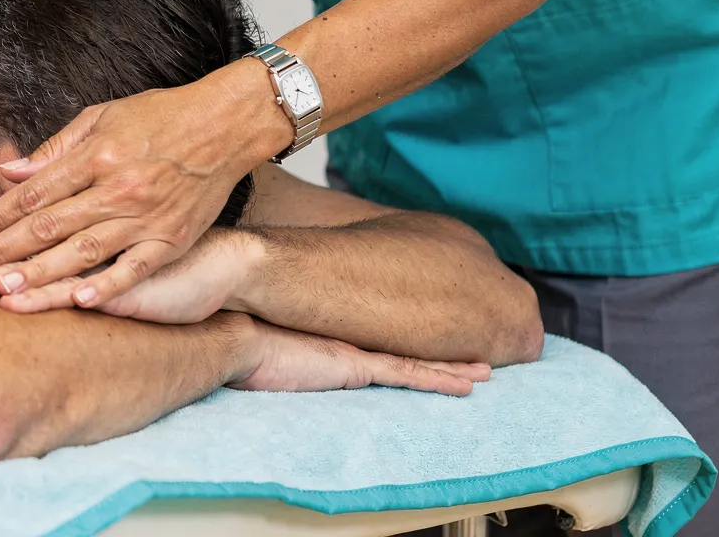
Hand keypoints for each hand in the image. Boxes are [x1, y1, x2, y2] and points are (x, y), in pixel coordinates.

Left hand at [0, 63, 288, 313]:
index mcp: (96, 156)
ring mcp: (146, 217)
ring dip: (39, 274)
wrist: (226, 126)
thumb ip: (55, 150)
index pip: (33, 193)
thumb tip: (10, 172)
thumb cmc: (160, 117)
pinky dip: (106, 286)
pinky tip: (77, 301)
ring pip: (82, 252)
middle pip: (48, 226)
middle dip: (2, 252)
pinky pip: (134, 268)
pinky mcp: (171, 238)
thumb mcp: (102, 117)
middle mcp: (117, 188)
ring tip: (2, 293)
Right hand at [234, 318, 490, 397]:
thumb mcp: (266, 341)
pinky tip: (467, 386)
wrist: (233, 337)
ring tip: (485, 370)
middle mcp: (349, 337)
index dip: (409, 337)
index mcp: (332, 334)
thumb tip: (271, 340)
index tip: (432, 337)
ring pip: (418, 359)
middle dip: (442, 348)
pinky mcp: (357, 365)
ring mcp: (356, 349)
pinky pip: (410, 374)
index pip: (380, 337)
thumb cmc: (239, 341)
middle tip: (475, 351)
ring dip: (454, 366)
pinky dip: (440, 380)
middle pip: (406, 343)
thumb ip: (281, 341)